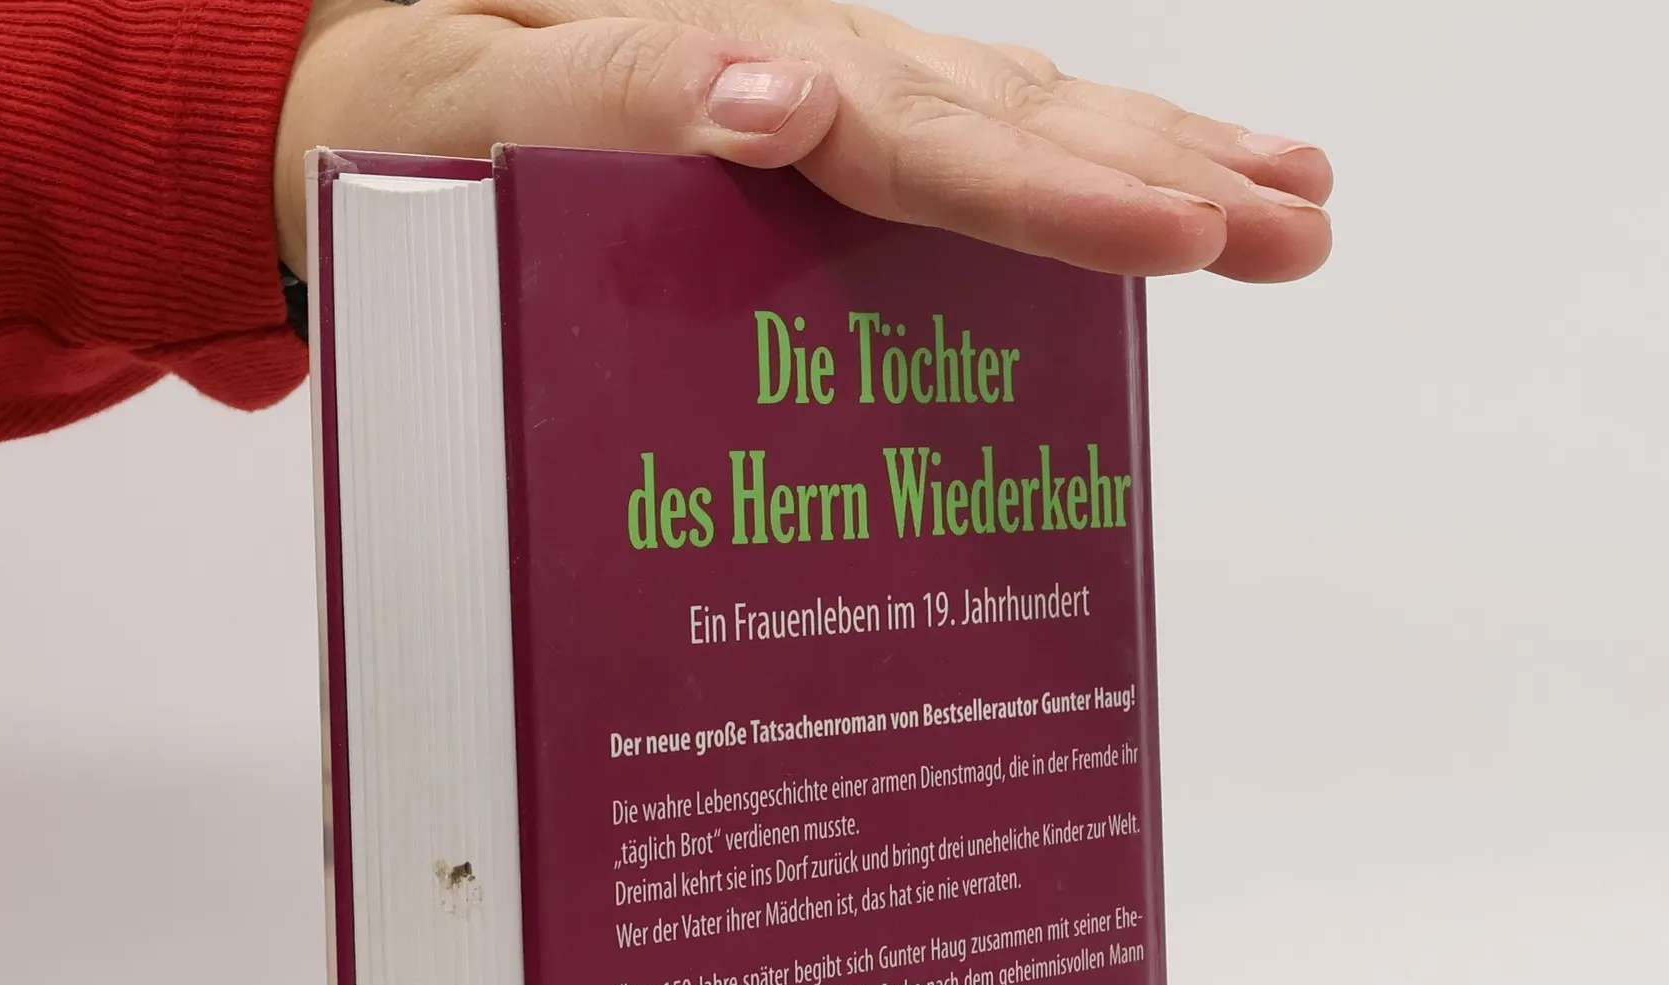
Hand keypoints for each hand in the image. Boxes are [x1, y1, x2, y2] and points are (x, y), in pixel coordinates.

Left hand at [274, 0, 1331, 283]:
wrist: (372, 98)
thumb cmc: (410, 130)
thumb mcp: (473, 102)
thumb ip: (615, 88)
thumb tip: (774, 94)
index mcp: (730, 64)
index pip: (919, 135)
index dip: (1049, 192)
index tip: (1169, 229)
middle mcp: (805, 65)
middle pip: (1006, 118)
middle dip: (1160, 179)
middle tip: (1295, 236)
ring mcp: (827, 89)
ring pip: (1016, 113)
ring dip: (1160, 158)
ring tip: (1292, 201)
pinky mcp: (829, 126)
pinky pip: (970, 135)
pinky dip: (1078, 158)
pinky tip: (1167, 176)